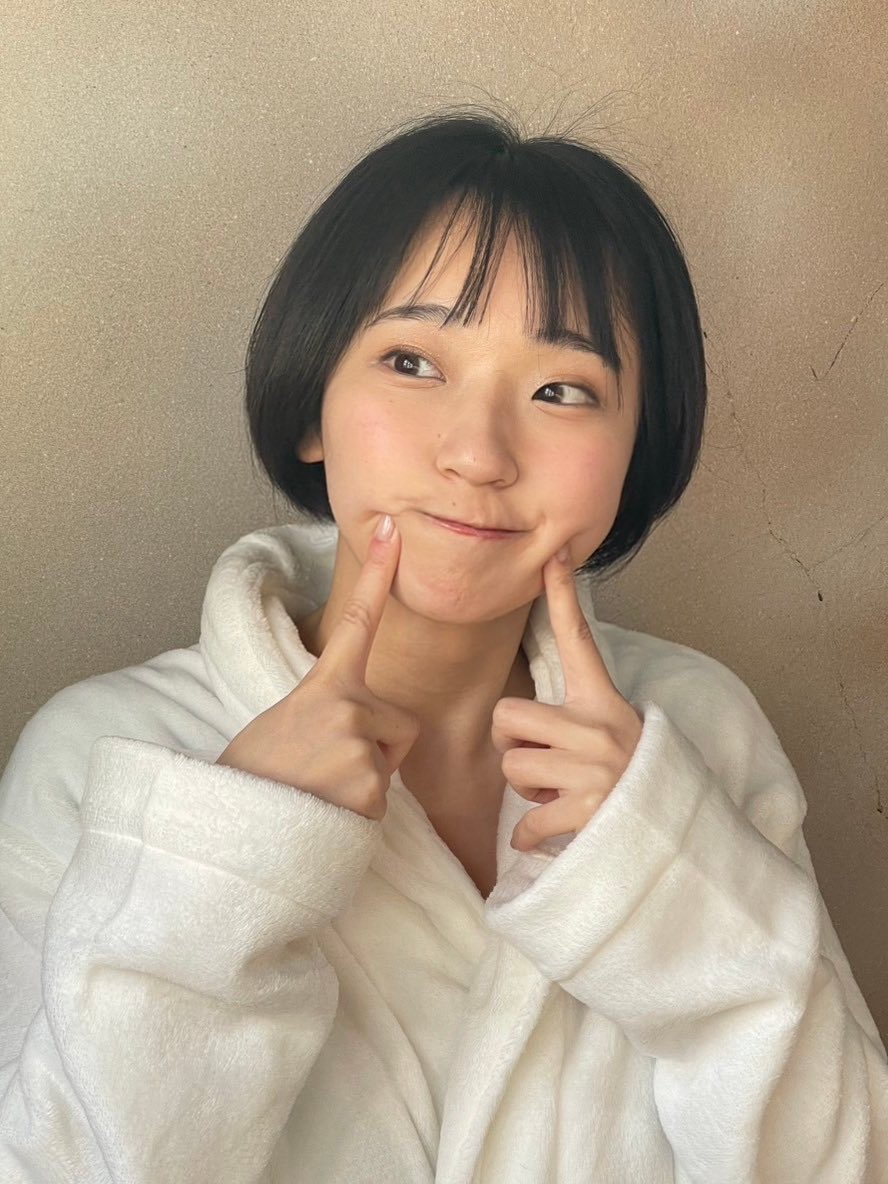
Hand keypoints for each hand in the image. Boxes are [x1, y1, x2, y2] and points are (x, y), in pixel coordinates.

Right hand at [216, 514, 418, 820]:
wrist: (231, 830)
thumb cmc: (258, 779)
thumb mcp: (286, 724)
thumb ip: (328, 711)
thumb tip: (357, 729)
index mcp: (322, 686)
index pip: (358, 620)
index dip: (379, 574)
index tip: (394, 529)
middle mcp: (347, 706)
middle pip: (399, 724)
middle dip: (378, 750)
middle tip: (326, 771)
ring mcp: (360, 745)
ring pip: (390, 763)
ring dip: (365, 782)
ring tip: (321, 793)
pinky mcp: (370, 786)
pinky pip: (383, 799)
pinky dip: (360, 812)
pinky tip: (326, 813)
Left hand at [491, 546, 643, 851]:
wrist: (679, 833)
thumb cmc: (632, 777)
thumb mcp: (612, 732)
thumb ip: (571, 718)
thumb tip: (516, 717)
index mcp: (602, 703)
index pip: (578, 641)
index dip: (563, 597)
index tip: (553, 556)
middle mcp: (598, 729)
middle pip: (508, 716)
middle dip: (511, 743)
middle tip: (540, 761)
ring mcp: (594, 770)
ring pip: (512, 768)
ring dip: (525, 791)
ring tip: (560, 795)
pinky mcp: (589, 812)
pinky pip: (527, 823)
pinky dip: (529, 837)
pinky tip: (553, 834)